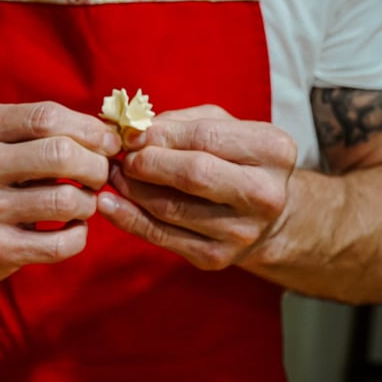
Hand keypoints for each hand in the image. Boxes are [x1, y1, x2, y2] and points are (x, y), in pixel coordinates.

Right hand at [0, 101, 121, 283]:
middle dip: (96, 165)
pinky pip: (61, 244)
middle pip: (60, 154)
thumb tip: (111, 134)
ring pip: (66, 200)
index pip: (47, 117)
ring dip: (89, 202)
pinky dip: (79, 235)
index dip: (90, 129)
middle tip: (99, 174)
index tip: (108, 143)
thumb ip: (45, 130)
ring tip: (82, 202)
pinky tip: (72, 228)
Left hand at [98, 105, 296, 268]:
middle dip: (147, 163)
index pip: (205, 137)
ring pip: (170, 207)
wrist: (263, 216)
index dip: (160, 135)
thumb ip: (180, 123)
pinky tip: (109, 204)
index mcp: (272, 150)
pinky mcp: (215, 257)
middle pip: (193, 174)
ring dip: (132, 189)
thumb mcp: (222, 127)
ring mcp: (241, 231)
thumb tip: (132, 132)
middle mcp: (264, 194)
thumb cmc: (234, 160)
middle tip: (123, 157)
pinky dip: (128, 218)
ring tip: (115, 175)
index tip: (131, 135)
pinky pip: (160, 236)